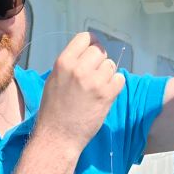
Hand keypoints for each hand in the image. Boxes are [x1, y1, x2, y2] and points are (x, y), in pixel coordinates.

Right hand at [37, 33, 124, 149]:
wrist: (58, 136)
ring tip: (98, 88)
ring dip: (108, 74)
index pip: (85, 38)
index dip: (92, 44)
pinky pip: (120, 79)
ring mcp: (94, 82)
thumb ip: (70, 65)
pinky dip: (116, 84)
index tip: (93, 52)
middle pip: (100, 51)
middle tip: (95, 74)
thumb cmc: (53, 110)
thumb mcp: (54, 79)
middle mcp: (79, 69)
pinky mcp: (106, 95)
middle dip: (100, 61)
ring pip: (111, 65)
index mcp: (64, 62)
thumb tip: (87, 55)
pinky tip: (106, 93)